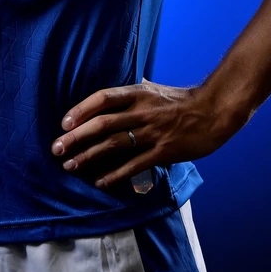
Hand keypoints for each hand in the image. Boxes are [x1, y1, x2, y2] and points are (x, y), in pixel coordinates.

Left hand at [51, 79, 242, 190]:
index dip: (81, 110)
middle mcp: (142, 111)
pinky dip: (114, 174)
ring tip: (70, 166)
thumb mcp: (154, 89)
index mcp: (138, 93)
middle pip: (102, 123)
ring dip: (89, 156)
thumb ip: (132, 91)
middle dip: (76, 137)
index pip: (102, 98)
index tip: (63, 123)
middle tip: (57, 149)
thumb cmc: (181, 100)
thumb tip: (110, 94)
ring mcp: (152, 132)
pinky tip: (99, 182)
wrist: (213, 112)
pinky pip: (134, 165)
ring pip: (114, 145)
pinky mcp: (163, 151)